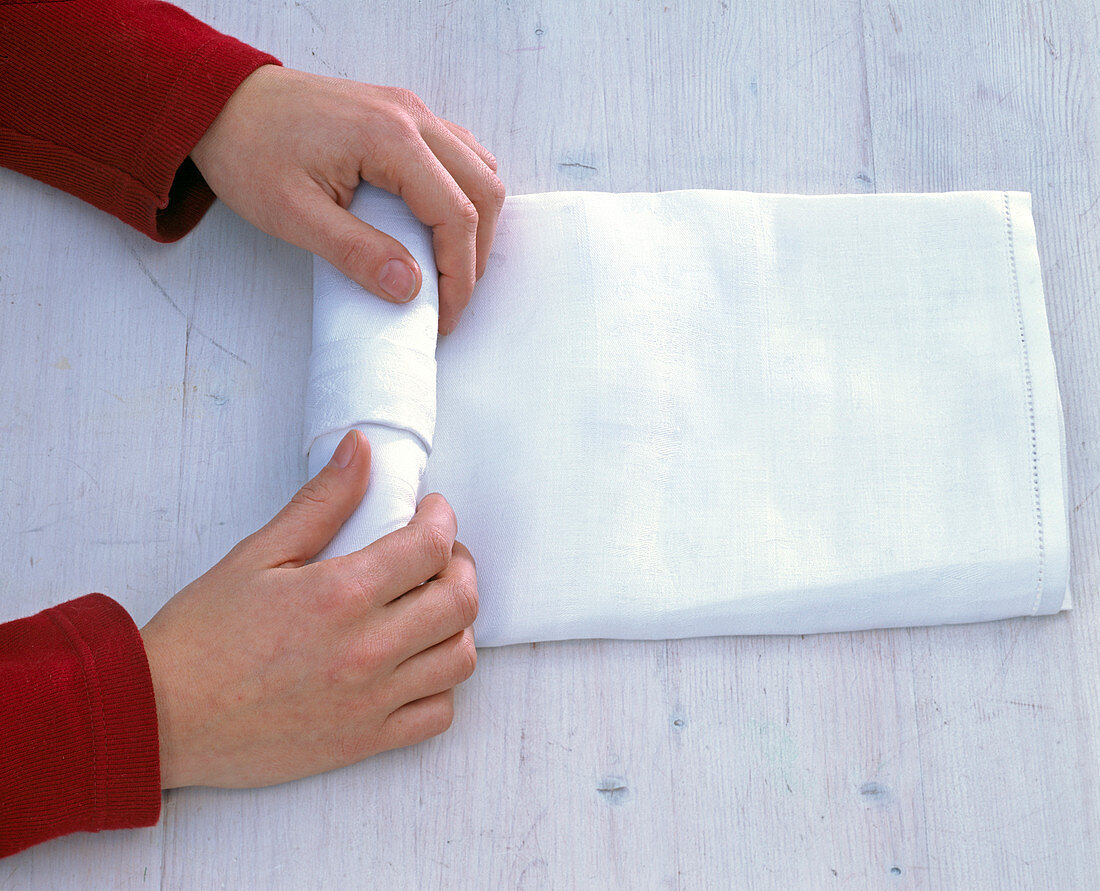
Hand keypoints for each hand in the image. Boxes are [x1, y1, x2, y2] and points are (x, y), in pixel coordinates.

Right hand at [140, 430, 477, 787]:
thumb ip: (320, 502)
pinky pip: (438, 715)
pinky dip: (440, 684)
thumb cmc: (203, 636)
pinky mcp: (365, 741)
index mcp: (340, 595)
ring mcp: (370, 701)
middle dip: (460, 565)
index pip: (430, 546)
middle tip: (438, 555)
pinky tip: (416, 662)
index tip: (431, 512)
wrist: (161, 717)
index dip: (442, 519)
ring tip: (430, 607)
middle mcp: (366, 650)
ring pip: (459, 658)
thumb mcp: (258, 554)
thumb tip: (360, 449)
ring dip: (456, 624)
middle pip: (460, 601)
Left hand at [190, 65, 504, 334]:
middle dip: (476, 252)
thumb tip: (409, 288)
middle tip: (451, 297)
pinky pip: (458, 154)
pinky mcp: (401, 115)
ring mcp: (409, 111)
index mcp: (389, 137)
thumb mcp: (293, 214)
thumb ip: (356, 252)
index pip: (457, 214)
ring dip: (475, 221)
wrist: (217, 103)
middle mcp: (411, 116)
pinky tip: (435, 225)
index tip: (445, 316)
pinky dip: (462, 194)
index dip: (460, 274)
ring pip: (479, 168)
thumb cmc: (248, 150)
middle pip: (484, 190)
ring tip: (447, 266)